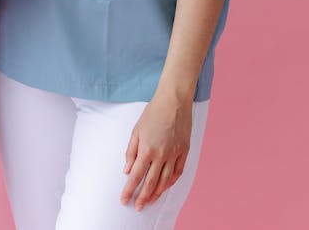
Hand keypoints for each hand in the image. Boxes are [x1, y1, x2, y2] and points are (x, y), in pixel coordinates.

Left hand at [120, 95, 192, 210]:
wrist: (173, 102)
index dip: (129, 190)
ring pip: (165, 181)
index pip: (136, 176)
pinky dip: (171, 182)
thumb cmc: (152, 113)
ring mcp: (174, 154)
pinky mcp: (184, 152)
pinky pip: (177, 172)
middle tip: (138, 207)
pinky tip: (165, 187)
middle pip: (150, 183)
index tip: (124, 200)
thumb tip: (127, 170)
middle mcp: (161, 155)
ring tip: (150, 201)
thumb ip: (131, 152)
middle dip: (143, 197)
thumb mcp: (136, 131)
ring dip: (156, 193)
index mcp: (146, 149)